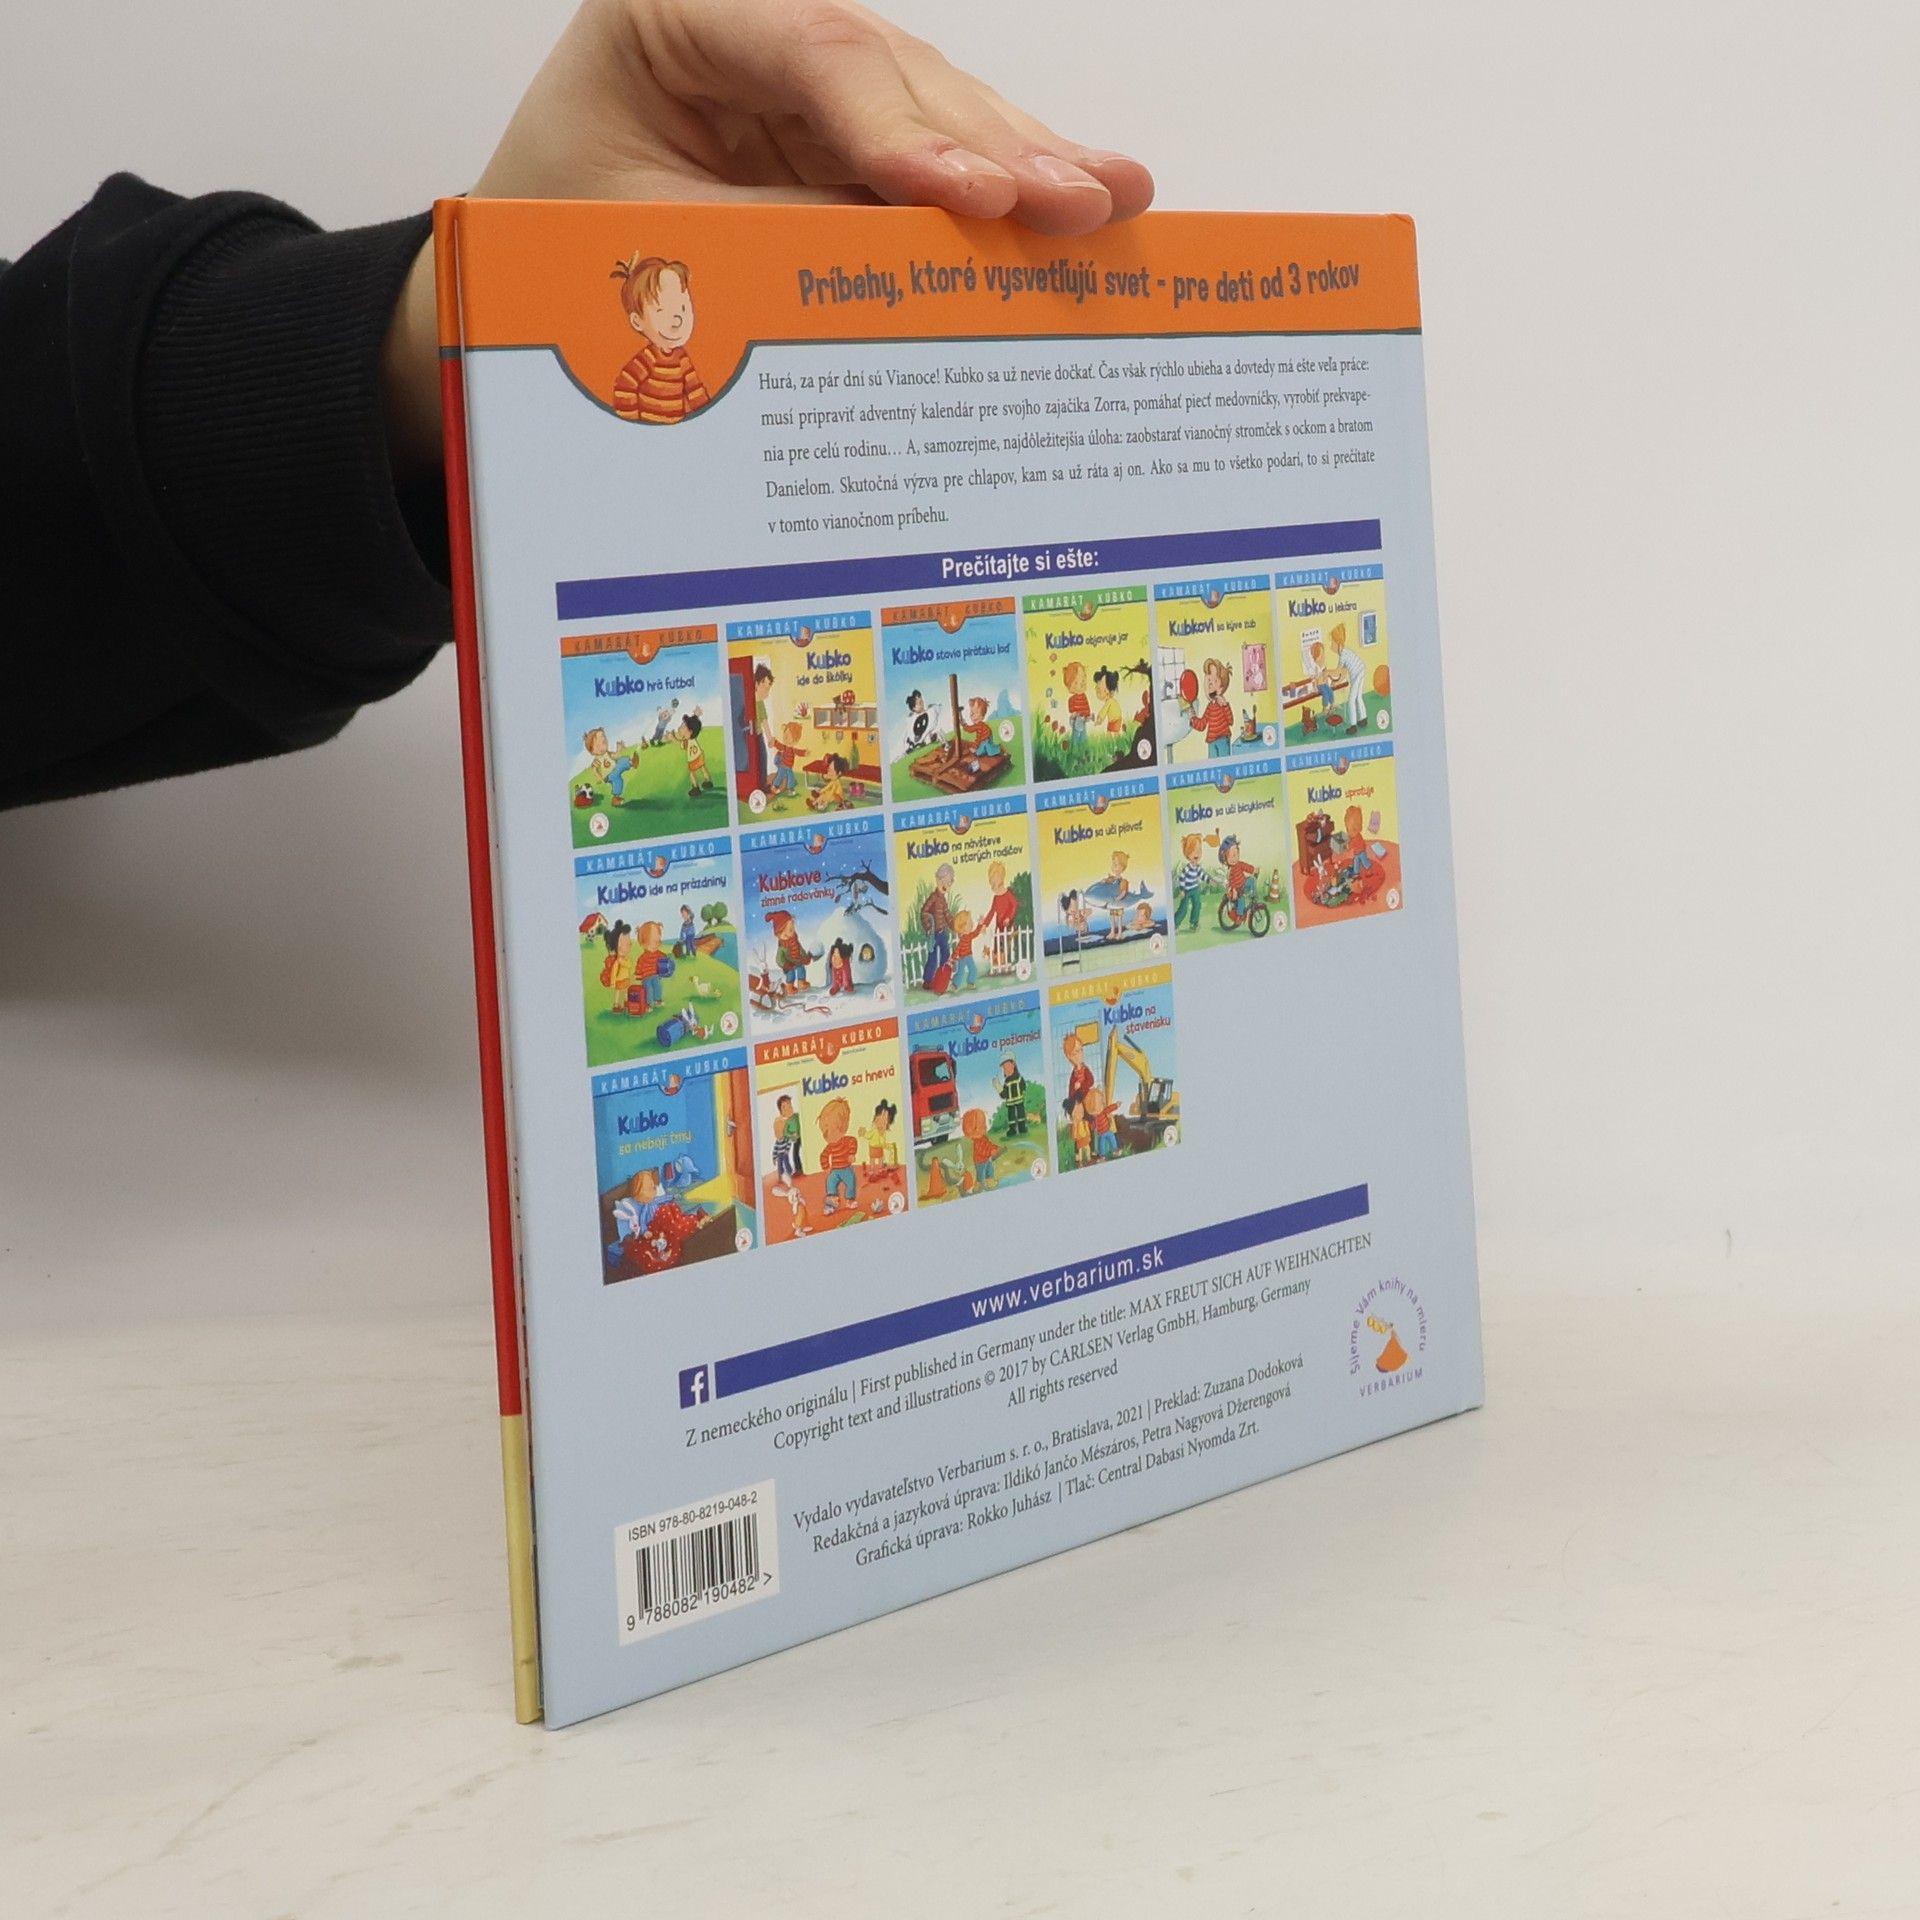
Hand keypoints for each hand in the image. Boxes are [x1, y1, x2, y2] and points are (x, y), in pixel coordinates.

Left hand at [383, 0, 1153, 475]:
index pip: (807, 50)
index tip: (972, 198)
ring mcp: (809, 84)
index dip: (901, 127)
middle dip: (993, 144)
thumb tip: (924, 266)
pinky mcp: (844, 143)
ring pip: (933, 108)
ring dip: (1025, 163)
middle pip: (893, 70)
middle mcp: (756, 31)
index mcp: (674, 16)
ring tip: (1110, 199)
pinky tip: (1088, 196)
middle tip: (1080, 199)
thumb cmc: (563, 260)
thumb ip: (785, 245)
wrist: (532, 295)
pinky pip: (933, 163)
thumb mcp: (659, 254)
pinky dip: (1004, 193)